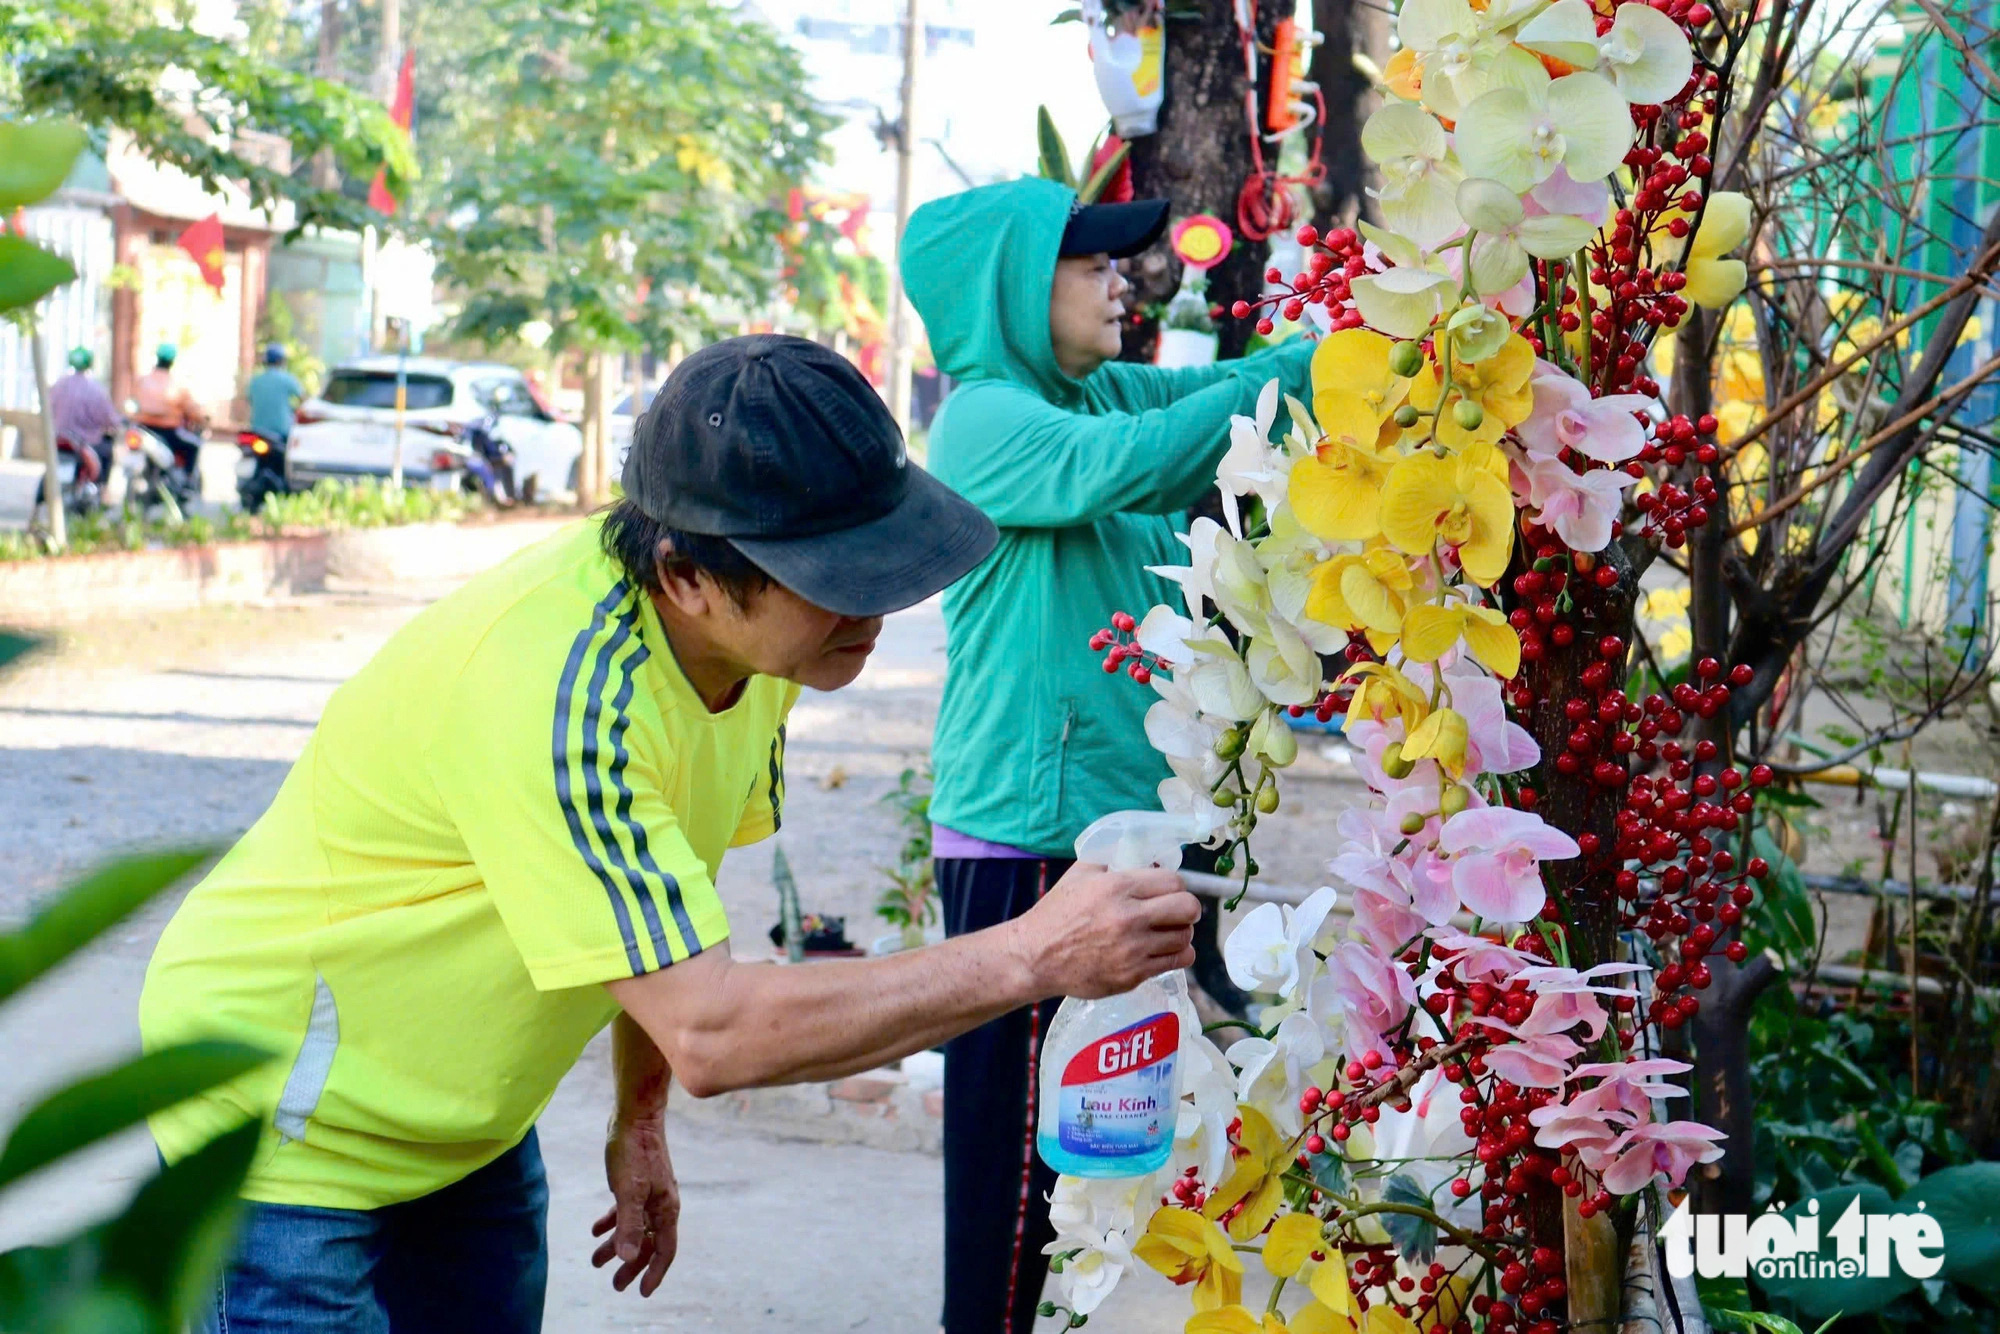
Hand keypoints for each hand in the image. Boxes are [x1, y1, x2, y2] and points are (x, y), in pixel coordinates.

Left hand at [590, 1117, 679, 1296]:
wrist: (635, 1117)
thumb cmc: (634, 1152)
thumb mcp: (628, 1191)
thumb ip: (629, 1225)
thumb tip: (628, 1258)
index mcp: (666, 1209)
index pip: (665, 1249)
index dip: (654, 1272)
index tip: (642, 1292)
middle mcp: (661, 1204)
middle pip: (649, 1243)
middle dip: (632, 1265)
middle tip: (615, 1284)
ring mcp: (650, 1194)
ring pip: (636, 1228)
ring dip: (618, 1245)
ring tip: (596, 1260)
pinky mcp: (637, 1183)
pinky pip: (627, 1211)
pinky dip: (612, 1223)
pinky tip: (596, 1230)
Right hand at [1012, 864, 1199, 998]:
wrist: (1035, 957)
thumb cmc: (1057, 913)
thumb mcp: (1080, 874)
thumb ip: (1113, 860)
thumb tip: (1148, 857)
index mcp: (1117, 888)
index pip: (1174, 881)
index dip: (1175, 884)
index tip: (1169, 890)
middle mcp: (1129, 918)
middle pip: (1187, 908)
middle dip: (1187, 907)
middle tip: (1178, 911)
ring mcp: (1133, 950)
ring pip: (1185, 937)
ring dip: (1181, 932)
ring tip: (1168, 931)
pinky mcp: (1133, 975)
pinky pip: (1176, 962)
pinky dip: (1177, 954)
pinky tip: (1165, 949)